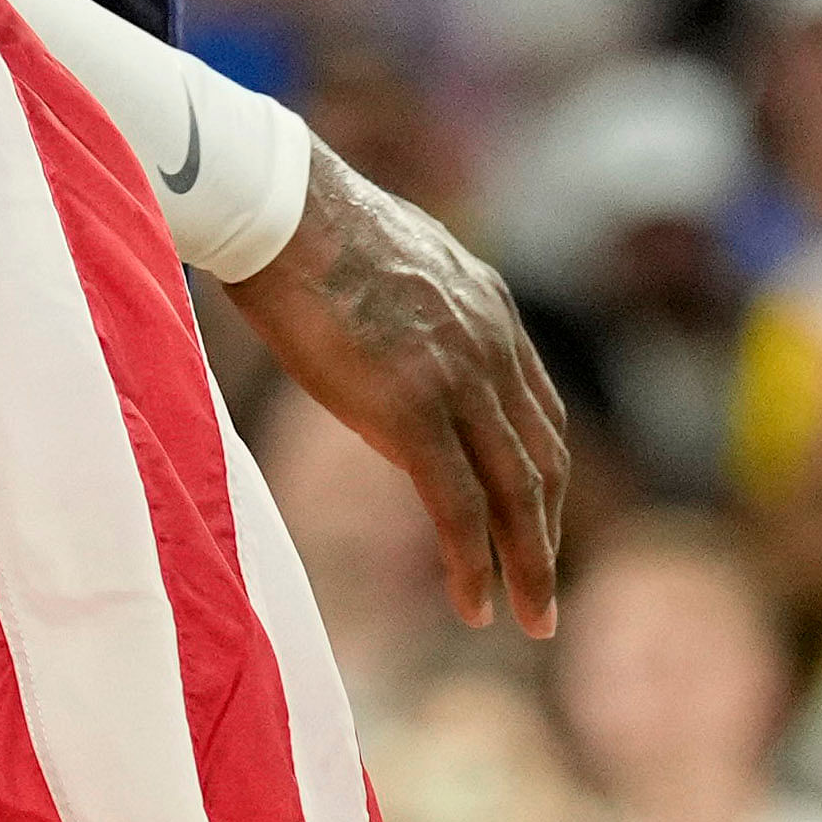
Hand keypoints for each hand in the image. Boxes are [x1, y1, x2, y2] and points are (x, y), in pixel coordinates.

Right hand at [228, 148, 574, 637]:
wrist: (275, 204)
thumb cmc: (300, 228)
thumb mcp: (384, 270)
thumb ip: (409, 319)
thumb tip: (388, 361)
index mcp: (488, 310)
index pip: (538, 414)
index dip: (540, 478)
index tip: (533, 523)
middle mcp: (492, 344)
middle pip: (542, 461)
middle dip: (546, 534)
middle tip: (544, 595)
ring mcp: (459, 377)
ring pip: (516, 492)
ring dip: (528, 563)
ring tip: (530, 617)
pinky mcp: (414, 407)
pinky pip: (460, 505)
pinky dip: (475, 563)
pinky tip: (475, 606)